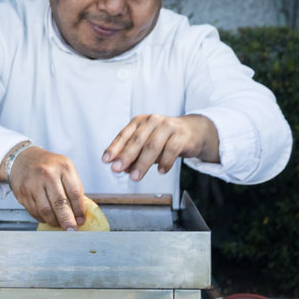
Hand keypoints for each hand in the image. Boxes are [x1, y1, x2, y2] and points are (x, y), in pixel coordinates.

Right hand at [4, 145, 85, 229]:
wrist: (23, 158)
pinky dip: (42, 218)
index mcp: (63, 167)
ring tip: (59, 224)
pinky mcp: (23, 193)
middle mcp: (47, 174)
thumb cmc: (48, 165)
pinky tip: (47, 217)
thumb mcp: (65, 169)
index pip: (75, 193)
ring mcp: (33, 183)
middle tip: (71, 230)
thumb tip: (79, 213)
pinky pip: (35, 212)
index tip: (81, 220)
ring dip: (54, 221)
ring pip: (46, 211)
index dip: (79, 210)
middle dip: (67, 221)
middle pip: (60, 203)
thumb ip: (73, 188)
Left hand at [102, 113, 218, 180]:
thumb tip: (122, 169)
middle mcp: (152, 121)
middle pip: (137, 140)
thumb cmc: (164, 138)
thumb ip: (134, 155)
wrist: (193, 131)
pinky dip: (165, 161)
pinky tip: (161, 171)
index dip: (114, 148)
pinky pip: (172, 149)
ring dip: (143, 163)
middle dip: (126, 156)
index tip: (106, 160)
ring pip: (153, 145)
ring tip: (136, 176)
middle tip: (117, 169)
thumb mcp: (147, 144)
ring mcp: (168, 126)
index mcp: (139, 122)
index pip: (124, 135)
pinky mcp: (182, 135)